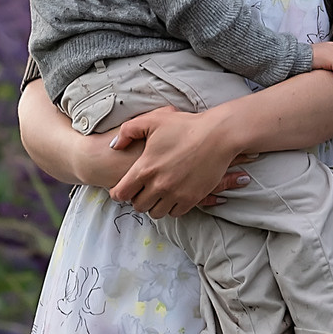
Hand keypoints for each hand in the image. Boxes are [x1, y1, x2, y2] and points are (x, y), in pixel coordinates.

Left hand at [107, 106, 253, 217]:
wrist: (218, 135)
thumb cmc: (185, 125)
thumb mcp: (152, 120)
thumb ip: (127, 132)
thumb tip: (114, 146)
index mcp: (145, 168)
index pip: (121, 193)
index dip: (119, 192)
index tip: (123, 189)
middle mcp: (158, 185)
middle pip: (138, 205)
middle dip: (137, 199)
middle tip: (142, 190)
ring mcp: (175, 194)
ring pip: (156, 212)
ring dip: (155, 204)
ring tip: (158, 194)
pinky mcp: (191, 198)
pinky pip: (175, 213)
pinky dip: (172, 207)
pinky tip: (173, 196)